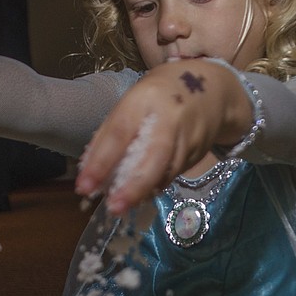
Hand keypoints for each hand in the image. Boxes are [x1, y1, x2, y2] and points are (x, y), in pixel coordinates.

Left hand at [75, 59, 251, 214]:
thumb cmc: (158, 96)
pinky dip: (156, 184)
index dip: (101, 161)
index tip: (84, 186)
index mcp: (144, 100)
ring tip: (123, 205)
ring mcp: (190, 136)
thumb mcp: (131, 103)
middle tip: (114, 207)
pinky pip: (174, 173)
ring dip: (143, 191)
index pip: (120, 132)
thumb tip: (88, 171)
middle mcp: (170, 118)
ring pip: (167, 170)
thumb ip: (110, 133)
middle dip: (132, 186)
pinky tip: (143, 192)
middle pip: (154, 156)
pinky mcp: (200, 152)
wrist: (212, 87)